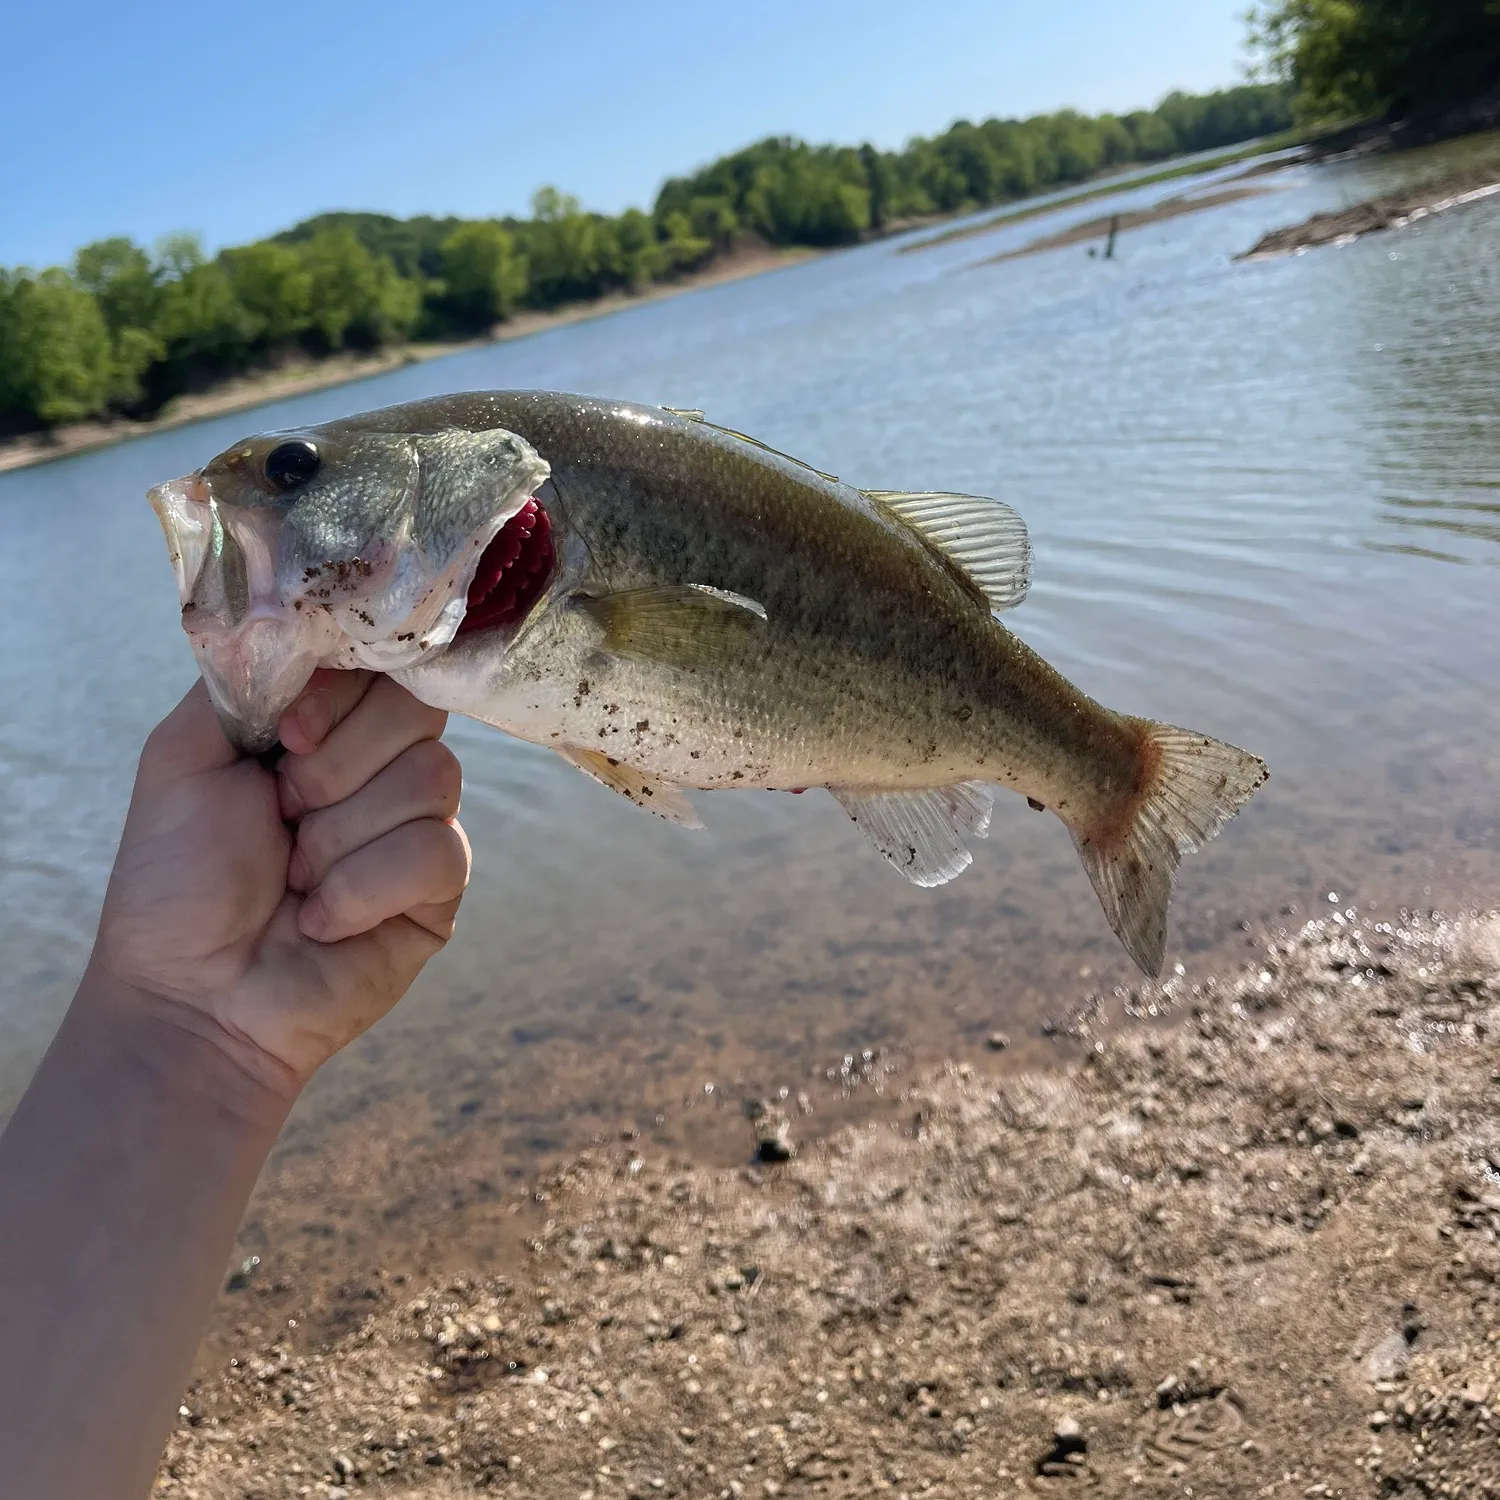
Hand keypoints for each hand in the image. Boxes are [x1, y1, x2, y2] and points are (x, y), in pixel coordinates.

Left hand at [93, 671, 470, 1098]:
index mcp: (323, 729)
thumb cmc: (178, 881)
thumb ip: (249, 678)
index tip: (284, 738)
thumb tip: (314, 630)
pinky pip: (439, 852)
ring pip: (434, 780)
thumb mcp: (186, 753)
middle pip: (417, 716)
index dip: (342, 695)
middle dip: (336, 769)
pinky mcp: (439, 891)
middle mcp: (378, 770)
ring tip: (295, 880)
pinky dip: (366, 886)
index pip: (380, 666)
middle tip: (281, 815)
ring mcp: (415, 828)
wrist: (194, 996)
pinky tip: (323, 921)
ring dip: (342, 837)